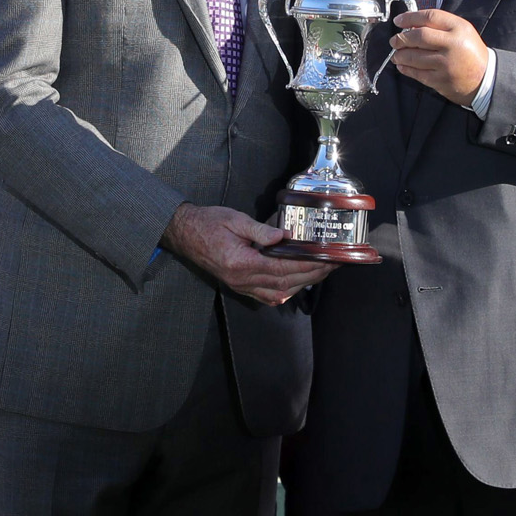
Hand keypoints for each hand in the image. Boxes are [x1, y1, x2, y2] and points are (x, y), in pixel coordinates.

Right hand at [161, 203, 334, 304]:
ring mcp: (239, 285)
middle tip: (330, 266)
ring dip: (301, 284)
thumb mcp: (235, 220)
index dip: (306, 266)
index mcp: (241, 262)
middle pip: (284, 283)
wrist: (185, 233)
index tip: (324, 260)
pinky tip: (296, 285)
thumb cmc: (208, 223)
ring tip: (320, 273)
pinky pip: (264, 295)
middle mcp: (241, 279)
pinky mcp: (238, 285)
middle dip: (311, 275)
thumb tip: (285, 236)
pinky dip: (283, 292)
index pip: (281, 268)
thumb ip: (261, 230)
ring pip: (277, 292)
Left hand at [390, 8, 489, 106]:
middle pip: (419, 36)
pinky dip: (406, 69)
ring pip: (414, 57)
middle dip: (401, 38)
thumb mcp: (462, 31)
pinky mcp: (440, 81)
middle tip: (395, 40)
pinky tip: (402, 66)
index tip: (399, 21)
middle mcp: (452, 45)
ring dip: (400, 55)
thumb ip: (440, 26)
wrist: (485, 78)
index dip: (410, 17)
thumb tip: (411, 25)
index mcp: (459, 28)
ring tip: (397, 54)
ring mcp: (446, 64)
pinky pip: (417, 73)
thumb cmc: (470, 52)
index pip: (430, 17)